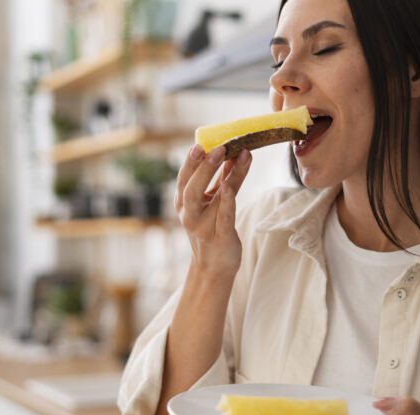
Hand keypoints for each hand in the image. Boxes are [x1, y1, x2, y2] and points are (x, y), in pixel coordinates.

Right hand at [175, 145, 251, 276]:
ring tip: (232, 156)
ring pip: (204, 200)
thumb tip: (235, 152)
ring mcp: (203, 227)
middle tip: (218, 147)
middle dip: (202, 165)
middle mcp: (190, 214)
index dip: (191, 161)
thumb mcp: (215, 202)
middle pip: (190, 187)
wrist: (215, 266)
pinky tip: (231, 187)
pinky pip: (224, 217)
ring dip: (218, 176)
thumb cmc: (214, 229)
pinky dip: (227, 201)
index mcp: (185, 203)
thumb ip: (224, 179)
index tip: (201, 144)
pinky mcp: (220, 236)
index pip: (184, 178)